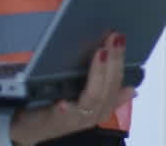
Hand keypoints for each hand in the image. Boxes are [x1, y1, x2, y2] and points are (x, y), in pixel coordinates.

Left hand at [9, 33, 134, 145]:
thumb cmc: (61, 110)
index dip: (120, 61)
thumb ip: (106, 92)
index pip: (117, 83)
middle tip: (114, 38)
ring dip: (98, 74)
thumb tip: (132, 90)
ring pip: (93, 98)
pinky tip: (64, 102)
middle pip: (108, 88)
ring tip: (100, 53)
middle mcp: (92, 115)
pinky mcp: (56, 122)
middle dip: (113, 62)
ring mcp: (75, 119)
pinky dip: (67, 109)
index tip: (120, 38)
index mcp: (102, 107)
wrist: (33, 128)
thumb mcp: (87, 99)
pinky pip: (64, 116)